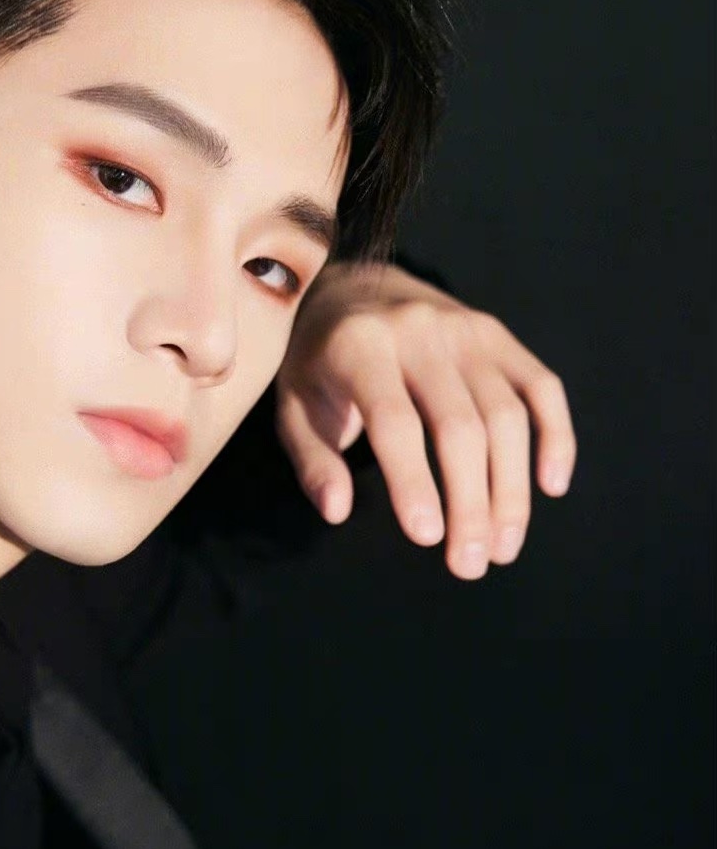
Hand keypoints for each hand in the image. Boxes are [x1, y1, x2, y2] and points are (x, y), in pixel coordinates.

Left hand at [273, 260, 576, 579]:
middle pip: (460, 427)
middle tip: (470, 565)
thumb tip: (337, 510)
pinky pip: (543, 387)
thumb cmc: (316, 360)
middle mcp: (420, 330)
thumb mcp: (292, 405)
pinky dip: (556, 436)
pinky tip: (550, 485)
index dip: (414, 482)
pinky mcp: (499, 334)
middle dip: (471, 503)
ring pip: (507, 415)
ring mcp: (467, 329)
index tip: (427, 539)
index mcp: (360, 345)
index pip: (396, 421)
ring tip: (503, 546)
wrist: (350, 284)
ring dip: (511, 488)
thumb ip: (312, 459)